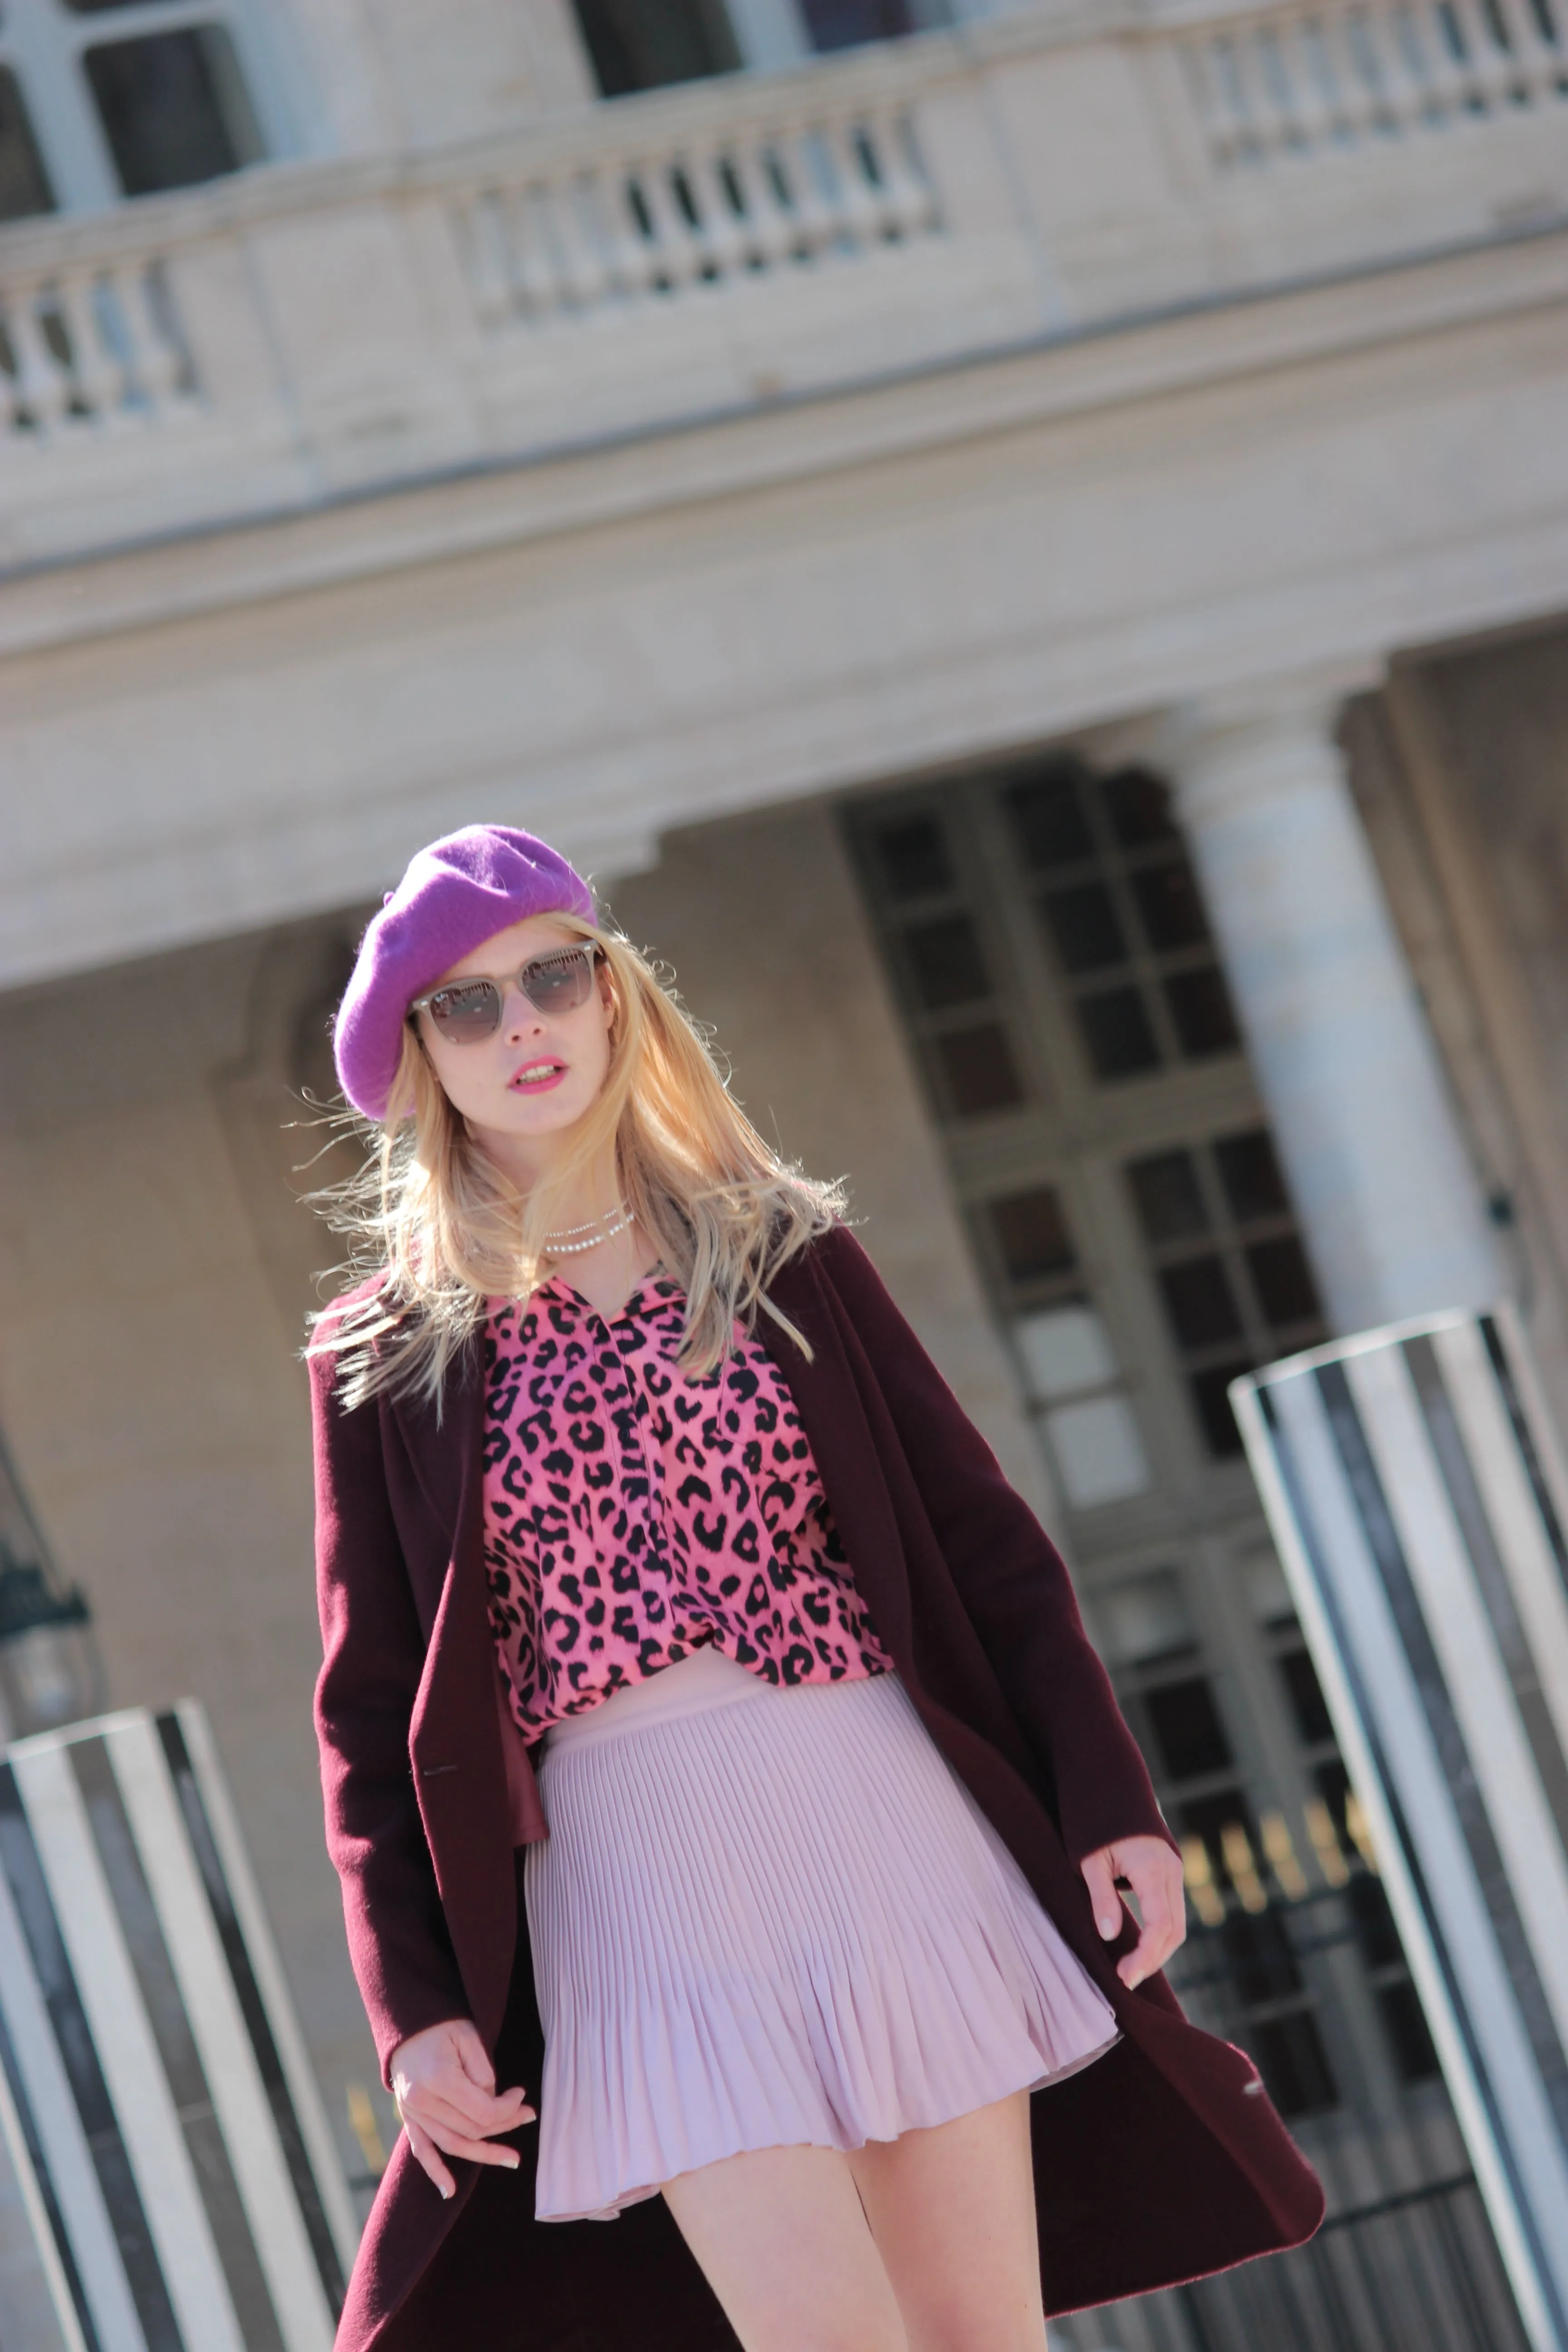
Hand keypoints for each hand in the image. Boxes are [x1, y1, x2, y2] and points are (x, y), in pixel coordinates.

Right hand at [389, 2018, 534, 2199]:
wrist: (407, 2023)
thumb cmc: (442, 2025)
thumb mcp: (468, 2038)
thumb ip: (483, 2074)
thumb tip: (494, 2103)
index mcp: (438, 2081)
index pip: (482, 2112)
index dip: (507, 2109)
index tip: (521, 2094)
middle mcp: (422, 2103)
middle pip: (470, 2130)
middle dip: (503, 2126)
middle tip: (528, 2116)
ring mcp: (412, 2113)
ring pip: (452, 2145)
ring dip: (483, 2154)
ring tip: (512, 2160)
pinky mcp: (409, 2118)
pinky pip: (421, 2151)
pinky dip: (435, 2172)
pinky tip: (450, 2192)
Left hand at [1080, 1835, 1186, 1990]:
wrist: (1112, 1790)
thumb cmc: (1095, 1825)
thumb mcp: (1091, 1861)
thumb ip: (1102, 1898)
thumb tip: (1109, 1936)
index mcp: (1152, 1867)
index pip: (1160, 1924)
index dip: (1146, 1955)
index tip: (1126, 1976)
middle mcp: (1171, 1871)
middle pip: (1174, 1929)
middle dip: (1153, 1959)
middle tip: (1125, 1979)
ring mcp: (1175, 1872)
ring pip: (1177, 1924)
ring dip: (1158, 1950)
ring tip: (1130, 1969)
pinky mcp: (1171, 1874)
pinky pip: (1173, 1912)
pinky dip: (1160, 1935)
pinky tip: (1140, 1947)